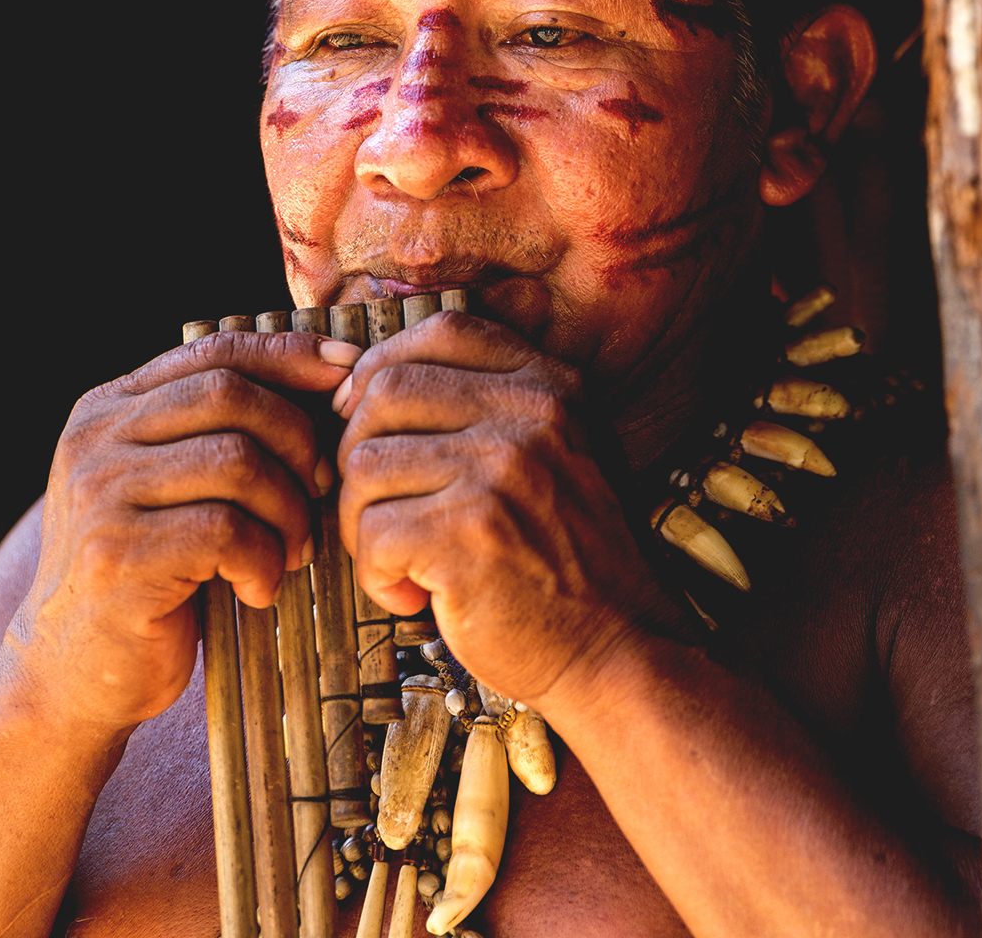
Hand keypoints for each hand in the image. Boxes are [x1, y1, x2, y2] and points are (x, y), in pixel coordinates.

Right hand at [7, 330, 357, 738]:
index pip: (214, 350)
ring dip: (288, 509)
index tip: (347, 369)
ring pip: (236, 460)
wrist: (68, 676)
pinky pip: (225, 530)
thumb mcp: (167, 486)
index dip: (289, 354)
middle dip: (297, 438)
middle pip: (230, 394)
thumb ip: (214, 431)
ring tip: (292, 549)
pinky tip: (258, 586)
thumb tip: (327, 377)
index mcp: (109, 408)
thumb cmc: (147, 575)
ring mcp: (100, 495)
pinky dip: (263, 559)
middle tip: (320, 488)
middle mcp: (96, 439)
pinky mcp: (117, 556)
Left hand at [334, 312, 670, 712]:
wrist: (623, 650)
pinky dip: (376, 575)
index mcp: (550, 383)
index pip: (441, 331)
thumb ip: (489, 404)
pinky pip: (373, 534)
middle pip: (384, 394)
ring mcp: (501, 470)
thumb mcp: (558, 450)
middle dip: (358, 454)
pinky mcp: (469, 535)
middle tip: (379, 508)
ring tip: (401, 559)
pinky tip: (414, 595)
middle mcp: (530, 413)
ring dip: (362, 523)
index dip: (384, 366)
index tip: (365, 415)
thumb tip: (367, 381)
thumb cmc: (572, 559)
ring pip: (364, 466)